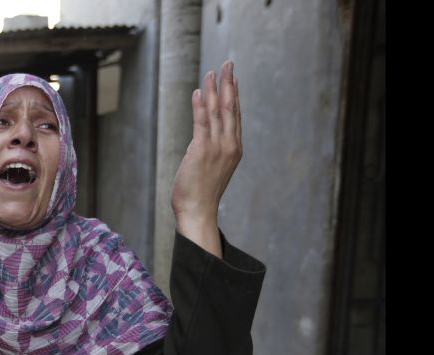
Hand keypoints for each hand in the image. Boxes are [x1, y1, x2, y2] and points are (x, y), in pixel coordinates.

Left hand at [170, 60, 241, 228]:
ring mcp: (217, 147)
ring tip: (212, 72)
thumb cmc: (201, 193)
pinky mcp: (201, 150)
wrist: (198, 211)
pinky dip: (200, 105)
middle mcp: (229, 145)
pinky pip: (201, 122)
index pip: (235, 116)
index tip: (232, 78)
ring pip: (217, 111)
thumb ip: (212, 150)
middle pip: (230, 108)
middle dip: (229, 84)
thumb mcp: (212, 168)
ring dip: (214, 89)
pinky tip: (199, 91)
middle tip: (228, 64)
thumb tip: (203, 138)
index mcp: (234, 149)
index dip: (234, 94)